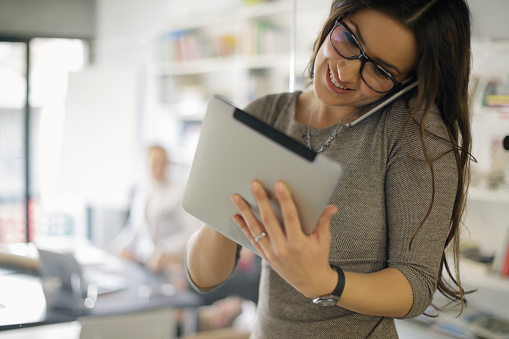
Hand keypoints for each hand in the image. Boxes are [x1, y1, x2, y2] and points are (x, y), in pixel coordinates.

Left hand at [231, 180, 337, 297]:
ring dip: (245, 212)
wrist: (311, 283)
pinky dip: (243, 227)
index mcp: (298, 243)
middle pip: (269, 220)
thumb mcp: (323, 240)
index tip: (279, 184)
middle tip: (254, 184)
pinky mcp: (265, 256)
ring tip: (236, 197)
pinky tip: (236, 216)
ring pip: (256, 229)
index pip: (290, 217)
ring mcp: (271, 253)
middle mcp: (282, 248)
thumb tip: (331, 206)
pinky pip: (252, 239)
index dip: (285, 200)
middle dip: (261, 200)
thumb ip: (323, 221)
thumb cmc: (318, 258)